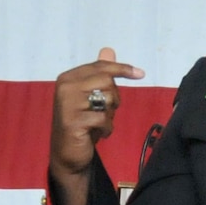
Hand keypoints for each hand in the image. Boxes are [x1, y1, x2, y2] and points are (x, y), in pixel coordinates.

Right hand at [50, 47, 143, 181]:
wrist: (67, 154)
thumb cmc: (82, 123)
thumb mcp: (92, 97)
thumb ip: (99, 74)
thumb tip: (108, 50)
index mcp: (68, 78)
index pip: (100, 67)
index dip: (122, 69)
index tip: (141, 73)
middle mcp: (65, 87)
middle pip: (106, 81)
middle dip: (114, 98)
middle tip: (105, 112)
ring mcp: (67, 104)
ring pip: (107, 99)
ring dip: (110, 114)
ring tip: (98, 123)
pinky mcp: (73, 122)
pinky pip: (103, 119)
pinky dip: (106, 128)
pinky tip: (97, 134)